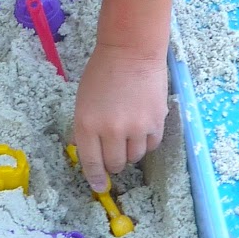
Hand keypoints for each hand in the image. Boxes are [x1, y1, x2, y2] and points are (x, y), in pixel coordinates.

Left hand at [71, 41, 167, 190]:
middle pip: (115, 164)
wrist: (131, 51)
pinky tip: (142, 127)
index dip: (95, 178)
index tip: (99, 186)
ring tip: (128, 133)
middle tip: (114, 151)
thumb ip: (84, 129)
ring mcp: (135, 127)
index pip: (91, 163)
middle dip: (113, 162)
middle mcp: (111, 130)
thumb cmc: (102, 72)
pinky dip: (146, 142)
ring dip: (130, 151)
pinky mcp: (156, 122)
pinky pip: (151, 145)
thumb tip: (86, 153)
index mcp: (87, 125)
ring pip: (135, 157)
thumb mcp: (83, 101)